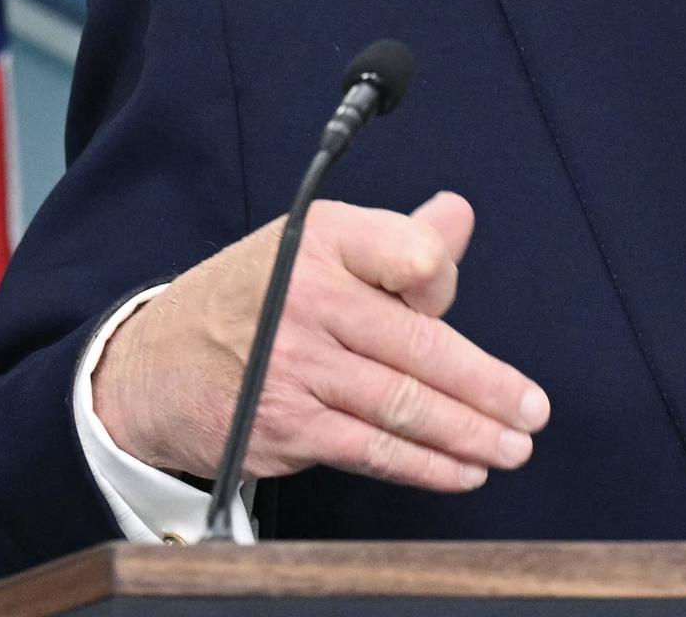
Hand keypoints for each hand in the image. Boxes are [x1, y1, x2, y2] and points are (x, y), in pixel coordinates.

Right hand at [90, 192, 548, 491]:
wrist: (154, 364)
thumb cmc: (253, 297)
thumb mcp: (315, 245)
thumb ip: (395, 240)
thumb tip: (458, 216)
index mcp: (324, 242)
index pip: (413, 255)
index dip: (442, 283)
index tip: (447, 305)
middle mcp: (310, 301)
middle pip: (420, 347)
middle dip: (488, 386)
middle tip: (532, 411)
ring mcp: (295, 369)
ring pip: (403, 406)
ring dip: (469, 433)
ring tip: (512, 446)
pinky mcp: (285, 427)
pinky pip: (370, 448)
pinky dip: (424, 465)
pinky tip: (461, 470)